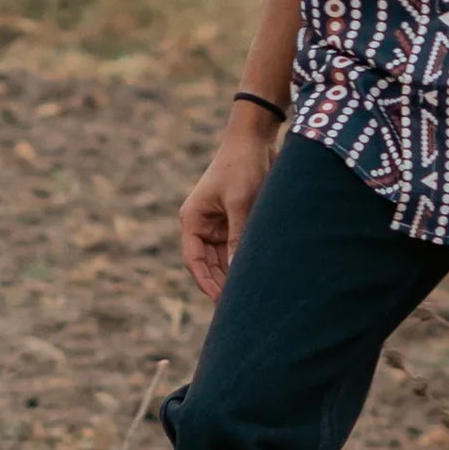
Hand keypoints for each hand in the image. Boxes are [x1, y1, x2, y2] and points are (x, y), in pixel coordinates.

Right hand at [181, 99, 279, 301]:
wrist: (255, 140)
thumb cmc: (243, 166)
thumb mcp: (240, 202)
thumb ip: (238, 237)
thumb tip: (238, 272)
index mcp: (193, 220)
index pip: (194, 261)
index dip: (206, 283)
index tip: (222, 302)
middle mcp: (202, 226)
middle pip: (209, 265)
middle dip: (221, 285)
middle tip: (238, 309)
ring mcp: (218, 225)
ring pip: (223, 260)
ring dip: (234, 276)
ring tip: (250, 298)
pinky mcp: (234, 222)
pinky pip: (236, 250)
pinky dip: (243, 263)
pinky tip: (256, 278)